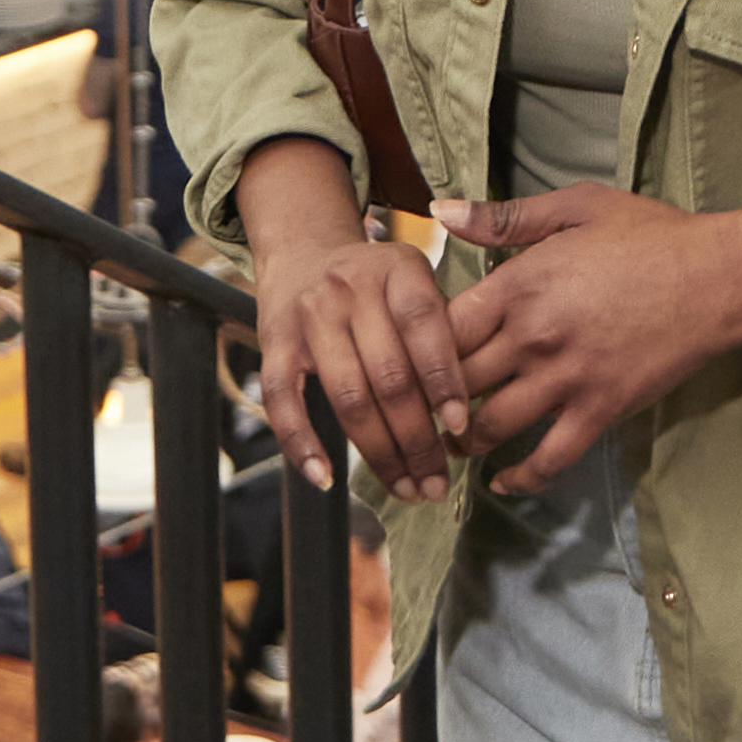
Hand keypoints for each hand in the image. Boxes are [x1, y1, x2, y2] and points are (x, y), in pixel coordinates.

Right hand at [250, 198, 478, 497]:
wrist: (305, 252)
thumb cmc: (378, 284)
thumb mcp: (416, 282)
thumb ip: (444, 331)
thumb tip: (467, 413)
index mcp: (397, 268)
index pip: (425, 327)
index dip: (444, 381)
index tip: (459, 429)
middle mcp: (350, 288)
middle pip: (388, 375)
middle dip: (418, 440)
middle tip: (438, 483)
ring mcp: (308, 316)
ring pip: (347, 397)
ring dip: (379, 454)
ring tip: (407, 488)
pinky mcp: (273, 343)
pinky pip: (283, 402)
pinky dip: (302, 444)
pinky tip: (325, 478)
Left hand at [437, 184, 741, 491]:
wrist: (718, 278)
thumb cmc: (650, 236)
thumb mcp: (575, 206)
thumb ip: (503, 218)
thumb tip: (441, 214)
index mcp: (519, 284)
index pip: (441, 326)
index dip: (418, 345)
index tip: (412, 354)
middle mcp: (533, 337)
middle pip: (455, 381)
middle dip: (430, 400)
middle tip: (416, 410)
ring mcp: (566, 379)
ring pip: (491, 426)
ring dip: (462, 442)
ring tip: (449, 445)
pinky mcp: (600, 411)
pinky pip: (549, 458)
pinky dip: (520, 477)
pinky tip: (503, 481)